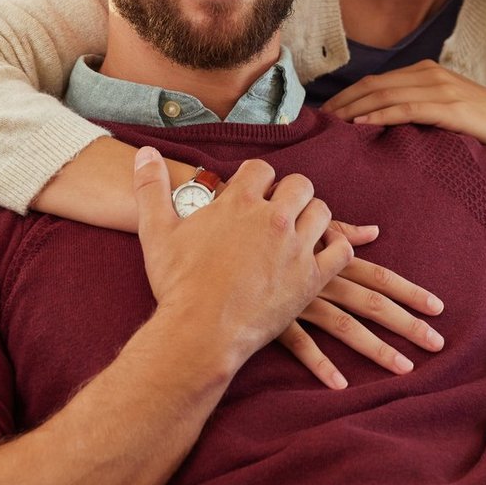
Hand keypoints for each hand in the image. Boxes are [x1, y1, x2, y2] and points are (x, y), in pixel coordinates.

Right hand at [133, 148, 352, 372]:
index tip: (253, 192)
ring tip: (301, 229)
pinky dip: (338, 247)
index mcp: (239, 202)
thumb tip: (145, 152)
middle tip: (280, 210)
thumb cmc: (177, 284)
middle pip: (298, 185)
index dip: (257, 178)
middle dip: (290, 193)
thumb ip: (151, 188)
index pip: (261, 169)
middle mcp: (272, 218)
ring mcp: (295, 247)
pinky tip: (326, 251)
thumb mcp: (156, 232)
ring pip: (321, 213)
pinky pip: (340, 251)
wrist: (200, 332)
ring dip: (313, 216)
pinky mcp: (311, 278)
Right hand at [276, 236, 446, 388]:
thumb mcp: (303, 223)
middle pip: (373, 303)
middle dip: (407, 324)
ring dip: (376, 348)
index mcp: (332, 257)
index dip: (410, 291)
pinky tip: (340, 385)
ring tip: (405, 369)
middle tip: (438, 343)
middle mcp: (323, 279)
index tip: (439, 307)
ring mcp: (300, 301)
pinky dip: (320, 364)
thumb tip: (375, 232)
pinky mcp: (275, 319)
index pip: (381, 276)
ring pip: (345, 327)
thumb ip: (340, 229)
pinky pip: (300, 344)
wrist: (216, 230)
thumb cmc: (263, 224)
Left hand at [324, 60, 485, 168]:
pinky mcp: (452, 107)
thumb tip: (382, 127)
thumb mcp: (448, 113)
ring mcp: (442, 89)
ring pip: (386, 95)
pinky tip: (362, 126)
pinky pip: (409, 109)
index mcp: (427, 73)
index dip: (346, 97)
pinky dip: (382, 115)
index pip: (375, 82)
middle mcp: (430, 74)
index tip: (323, 115)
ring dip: (354, 110)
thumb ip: (419, 111)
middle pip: (373, 86)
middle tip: (316, 124)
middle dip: (342, 103)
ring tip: (330, 126)